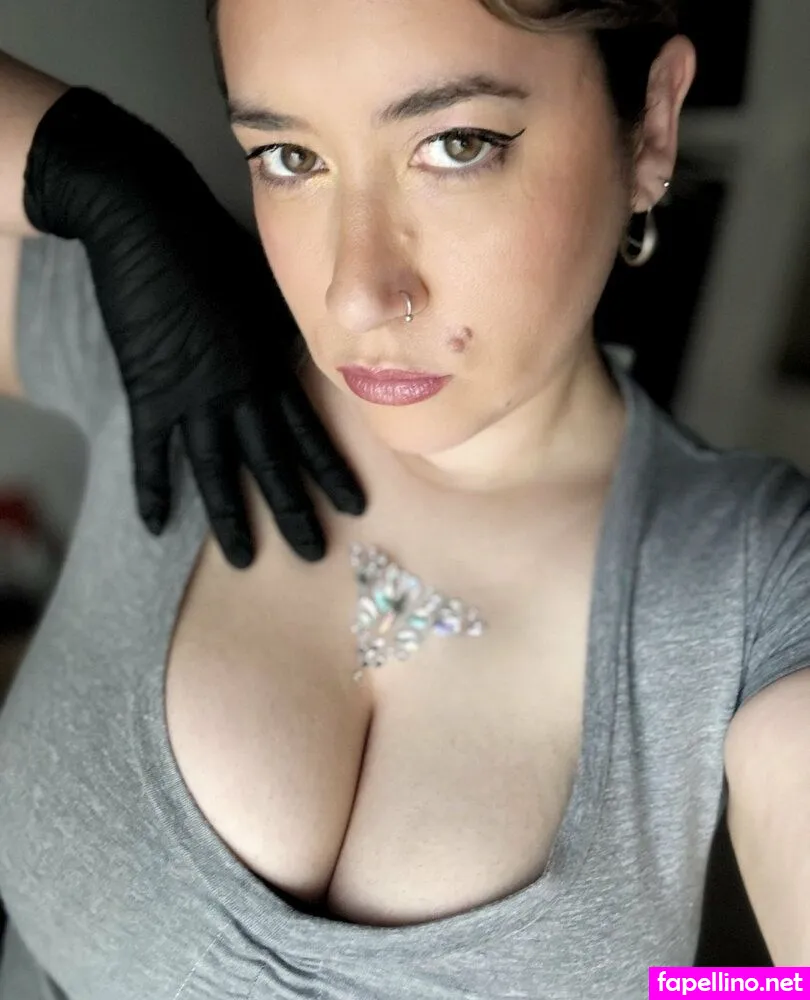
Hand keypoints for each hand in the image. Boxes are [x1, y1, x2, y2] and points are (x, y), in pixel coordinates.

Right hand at [23, 87, 365, 566]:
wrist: (150, 216)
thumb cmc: (214, 243)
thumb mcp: (268, 288)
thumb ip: (287, 330)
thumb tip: (313, 350)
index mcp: (273, 365)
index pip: (310, 431)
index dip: (333, 471)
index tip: (356, 506)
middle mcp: (240, 388)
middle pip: (273, 462)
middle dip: (295, 510)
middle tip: (312, 552)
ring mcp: (194, 393)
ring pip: (218, 468)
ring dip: (231, 517)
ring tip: (244, 558)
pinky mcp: (149, 388)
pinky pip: (151, 450)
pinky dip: (152, 487)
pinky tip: (157, 525)